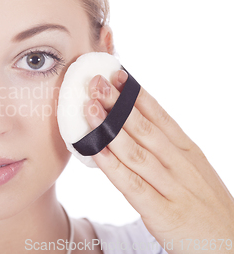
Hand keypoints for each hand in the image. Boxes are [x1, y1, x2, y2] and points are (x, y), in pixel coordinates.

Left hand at [85, 70, 233, 253]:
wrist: (231, 245)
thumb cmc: (204, 203)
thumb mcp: (192, 168)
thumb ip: (165, 148)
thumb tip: (133, 124)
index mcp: (187, 150)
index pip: (159, 115)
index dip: (136, 93)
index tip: (116, 73)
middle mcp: (180, 164)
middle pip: (144, 128)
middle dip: (118, 103)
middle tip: (95, 81)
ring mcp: (171, 187)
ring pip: (137, 151)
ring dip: (110, 128)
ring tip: (89, 108)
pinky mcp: (162, 211)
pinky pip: (132, 185)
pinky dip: (111, 166)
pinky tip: (94, 150)